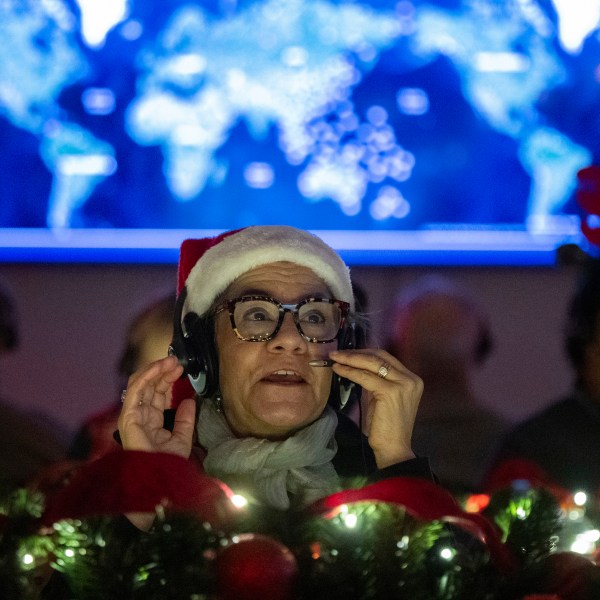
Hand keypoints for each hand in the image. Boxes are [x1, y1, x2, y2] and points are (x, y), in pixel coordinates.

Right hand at [118, 355, 195, 458]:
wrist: (158, 478)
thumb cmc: (167, 464)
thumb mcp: (182, 438)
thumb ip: (185, 420)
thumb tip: (189, 401)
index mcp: (152, 420)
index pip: (158, 393)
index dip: (169, 379)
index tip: (181, 369)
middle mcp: (141, 416)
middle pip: (150, 386)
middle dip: (163, 371)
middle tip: (177, 361)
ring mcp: (133, 416)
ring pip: (141, 384)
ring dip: (155, 369)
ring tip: (170, 360)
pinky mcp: (128, 417)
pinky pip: (135, 391)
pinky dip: (146, 377)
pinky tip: (158, 368)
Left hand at [329, 349, 422, 468]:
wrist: (394, 449)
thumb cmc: (386, 427)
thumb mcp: (382, 398)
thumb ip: (376, 380)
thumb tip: (356, 365)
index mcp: (411, 379)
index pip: (386, 358)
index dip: (365, 352)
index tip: (348, 352)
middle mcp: (410, 379)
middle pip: (379, 356)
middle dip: (356, 353)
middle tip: (337, 353)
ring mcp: (402, 384)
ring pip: (371, 363)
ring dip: (350, 359)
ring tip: (335, 358)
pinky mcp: (390, 391)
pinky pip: (364, 377)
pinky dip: (350, 371)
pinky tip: (339, 369)